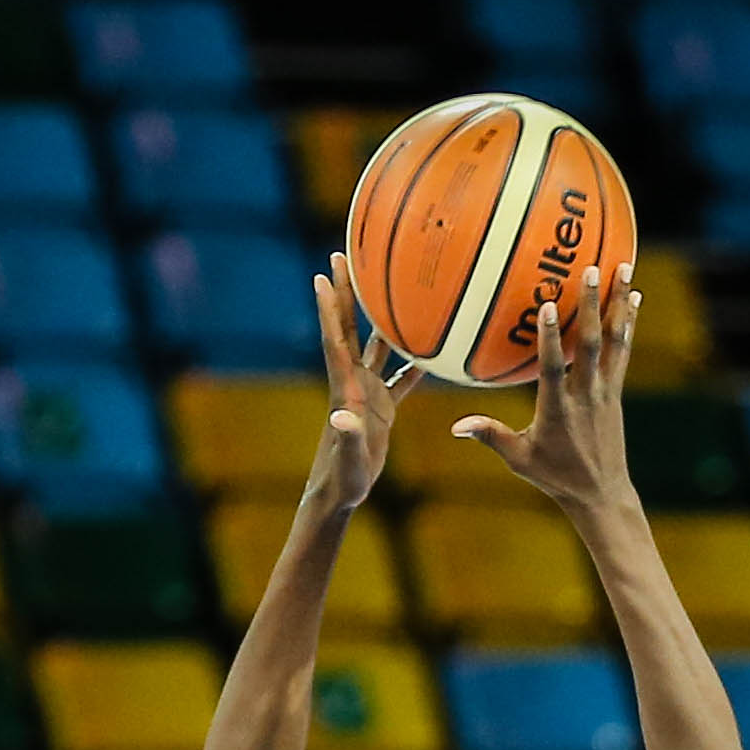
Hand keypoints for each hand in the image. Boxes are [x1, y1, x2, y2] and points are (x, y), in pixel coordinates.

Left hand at [304, 267, 425, 515]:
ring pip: (373, 344)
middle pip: (349, 328)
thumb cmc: (343, 479)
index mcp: (346, 388)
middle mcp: (354, 382)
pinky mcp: (380, 406)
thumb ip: (349, 438)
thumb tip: (343, 417)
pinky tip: (428, 343)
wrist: (341, 493)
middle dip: (345, 293)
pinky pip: (400, 376)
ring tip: (382, 282)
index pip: (335, 340)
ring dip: (374, 314)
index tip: (321, 275)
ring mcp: (367, 392)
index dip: (328, 309)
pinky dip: (412, 359)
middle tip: (342, 256)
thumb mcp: (349, 460)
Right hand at [453, 265, 644, 516]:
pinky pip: (622, 351)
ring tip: (625, 269)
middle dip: (592, 306)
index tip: (547, 305)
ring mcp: (605, 391)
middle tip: (594, 270)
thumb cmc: (555, 477)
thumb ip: (490, 436)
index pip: (554, 368)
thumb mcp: (519, 459)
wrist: (601, 493)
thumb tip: (455, 426)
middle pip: (591, 344)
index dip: (551, 337)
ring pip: (614, 341)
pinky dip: (627, 323)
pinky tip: (634, 299)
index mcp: (558, 409)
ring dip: (619, 304)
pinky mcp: (616, 390)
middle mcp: (586, 394)